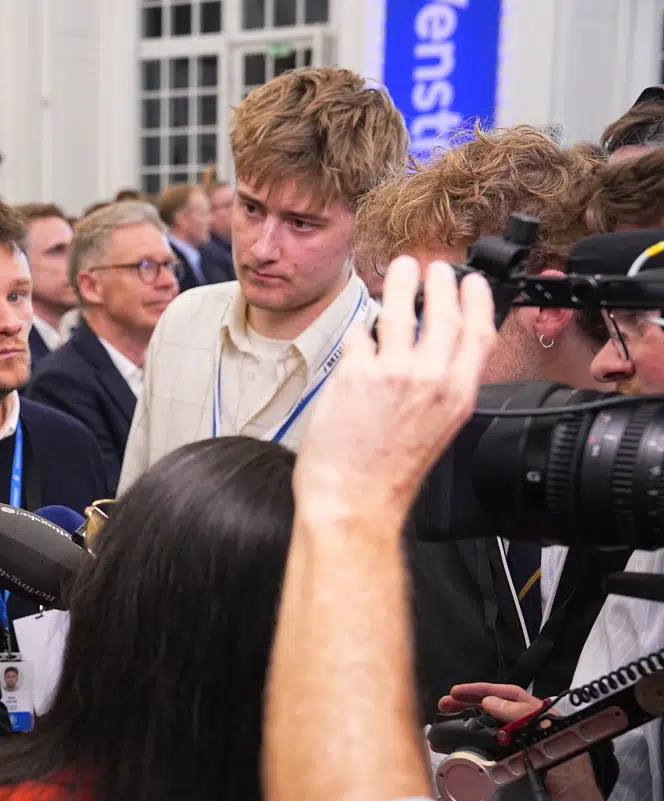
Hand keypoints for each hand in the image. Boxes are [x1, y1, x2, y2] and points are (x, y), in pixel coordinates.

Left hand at [293, 258, 496, 526]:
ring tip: (400, 269)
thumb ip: (439, 390)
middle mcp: (430, 380)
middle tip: (433, 268)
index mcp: (457, 396)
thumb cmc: (388, 476)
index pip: (478, 334)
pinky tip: (360, 328)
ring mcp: (393, 374)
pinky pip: (360, 334)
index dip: (476, 302)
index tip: (472, 282)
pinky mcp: (356, 373)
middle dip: (440, 283)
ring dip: (401, 283)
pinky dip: (360, 328)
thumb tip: (434, 354)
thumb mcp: (436, 430)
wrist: (354, 501)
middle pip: (443, 315)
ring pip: (401, 312)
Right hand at [439, 682, 611, 800]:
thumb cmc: (572, 785)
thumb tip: (489, 702)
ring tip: (442, 724)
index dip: (485, 690)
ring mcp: (515, 756)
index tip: (459, 692)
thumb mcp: (551, 745)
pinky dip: (466, 750)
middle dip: (468, 704)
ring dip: (465, 725)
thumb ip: (525, 720)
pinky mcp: (505, 776)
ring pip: (486, 733)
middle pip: (495, 712)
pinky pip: (483, 758)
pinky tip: (451, 749)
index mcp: (545, 724)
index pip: (513, 697)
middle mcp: (529, 736)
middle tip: (444, 703)